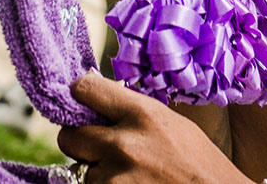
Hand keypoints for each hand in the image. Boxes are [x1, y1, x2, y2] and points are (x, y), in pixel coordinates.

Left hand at [58, 72, 254, 183]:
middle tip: (97, 145)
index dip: (78, 94)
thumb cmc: (198, 160)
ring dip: (97, 170)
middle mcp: (123, 143)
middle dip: (79, 140)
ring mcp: (114, 177)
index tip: (79, 98)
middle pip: (68, 135)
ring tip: (129, 172)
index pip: (85, 90)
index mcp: (142, 114)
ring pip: (81, 169)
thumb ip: (132, 110)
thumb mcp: (170, 122)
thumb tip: (97, 98)